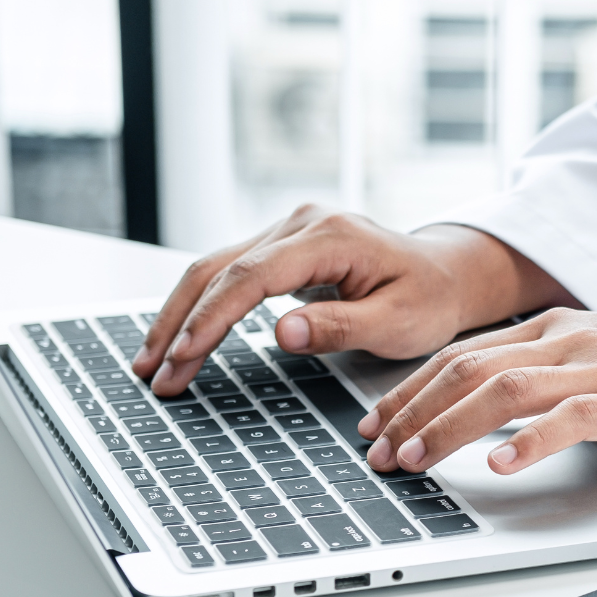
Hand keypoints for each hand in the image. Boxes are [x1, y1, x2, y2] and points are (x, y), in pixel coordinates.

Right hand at [131, 204, 576, 394]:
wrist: (445, 274)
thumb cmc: (428, 298)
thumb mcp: (396, 322)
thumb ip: (339, 326)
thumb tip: (280, 333)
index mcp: (328, 237)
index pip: (250, 277)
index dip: (211, 319)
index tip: (183, 356)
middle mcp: (300, 225)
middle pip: (218, 268)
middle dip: (179, 321)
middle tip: (151, 371)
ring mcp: (288, 233)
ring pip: (214, 269)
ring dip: (180, 315)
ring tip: (153, 361)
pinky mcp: (284, 248)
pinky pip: (230, 274)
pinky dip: (201, 307)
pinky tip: (182, 336)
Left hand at [357, 309, 596, 474]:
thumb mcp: (584, 359)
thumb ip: (532, 373)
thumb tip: (470, 405)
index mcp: (549, 329)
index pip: (460, 354)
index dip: (410, 389)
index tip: (375, 421)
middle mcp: (564, 340)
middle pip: (468, 369)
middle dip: (413, 411)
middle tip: (381, 449)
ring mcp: (596, 367)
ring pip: (505, 390)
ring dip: (450, 428)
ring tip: (416, 460)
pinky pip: (571, 418)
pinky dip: (529, 443)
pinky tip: (498, 465)